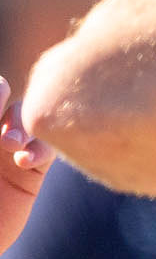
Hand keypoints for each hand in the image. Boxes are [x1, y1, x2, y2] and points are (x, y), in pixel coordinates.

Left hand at [0, 76, 56, 256]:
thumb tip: (0, 86)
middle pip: (15, 102)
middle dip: (12, 111)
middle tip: (5, 135)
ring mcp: (12, 152)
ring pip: (34, 121)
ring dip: (27, 127)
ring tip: (13, 145)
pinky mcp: (31, 172)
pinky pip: (49, 149)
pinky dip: (43, 148)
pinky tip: (26, 160)